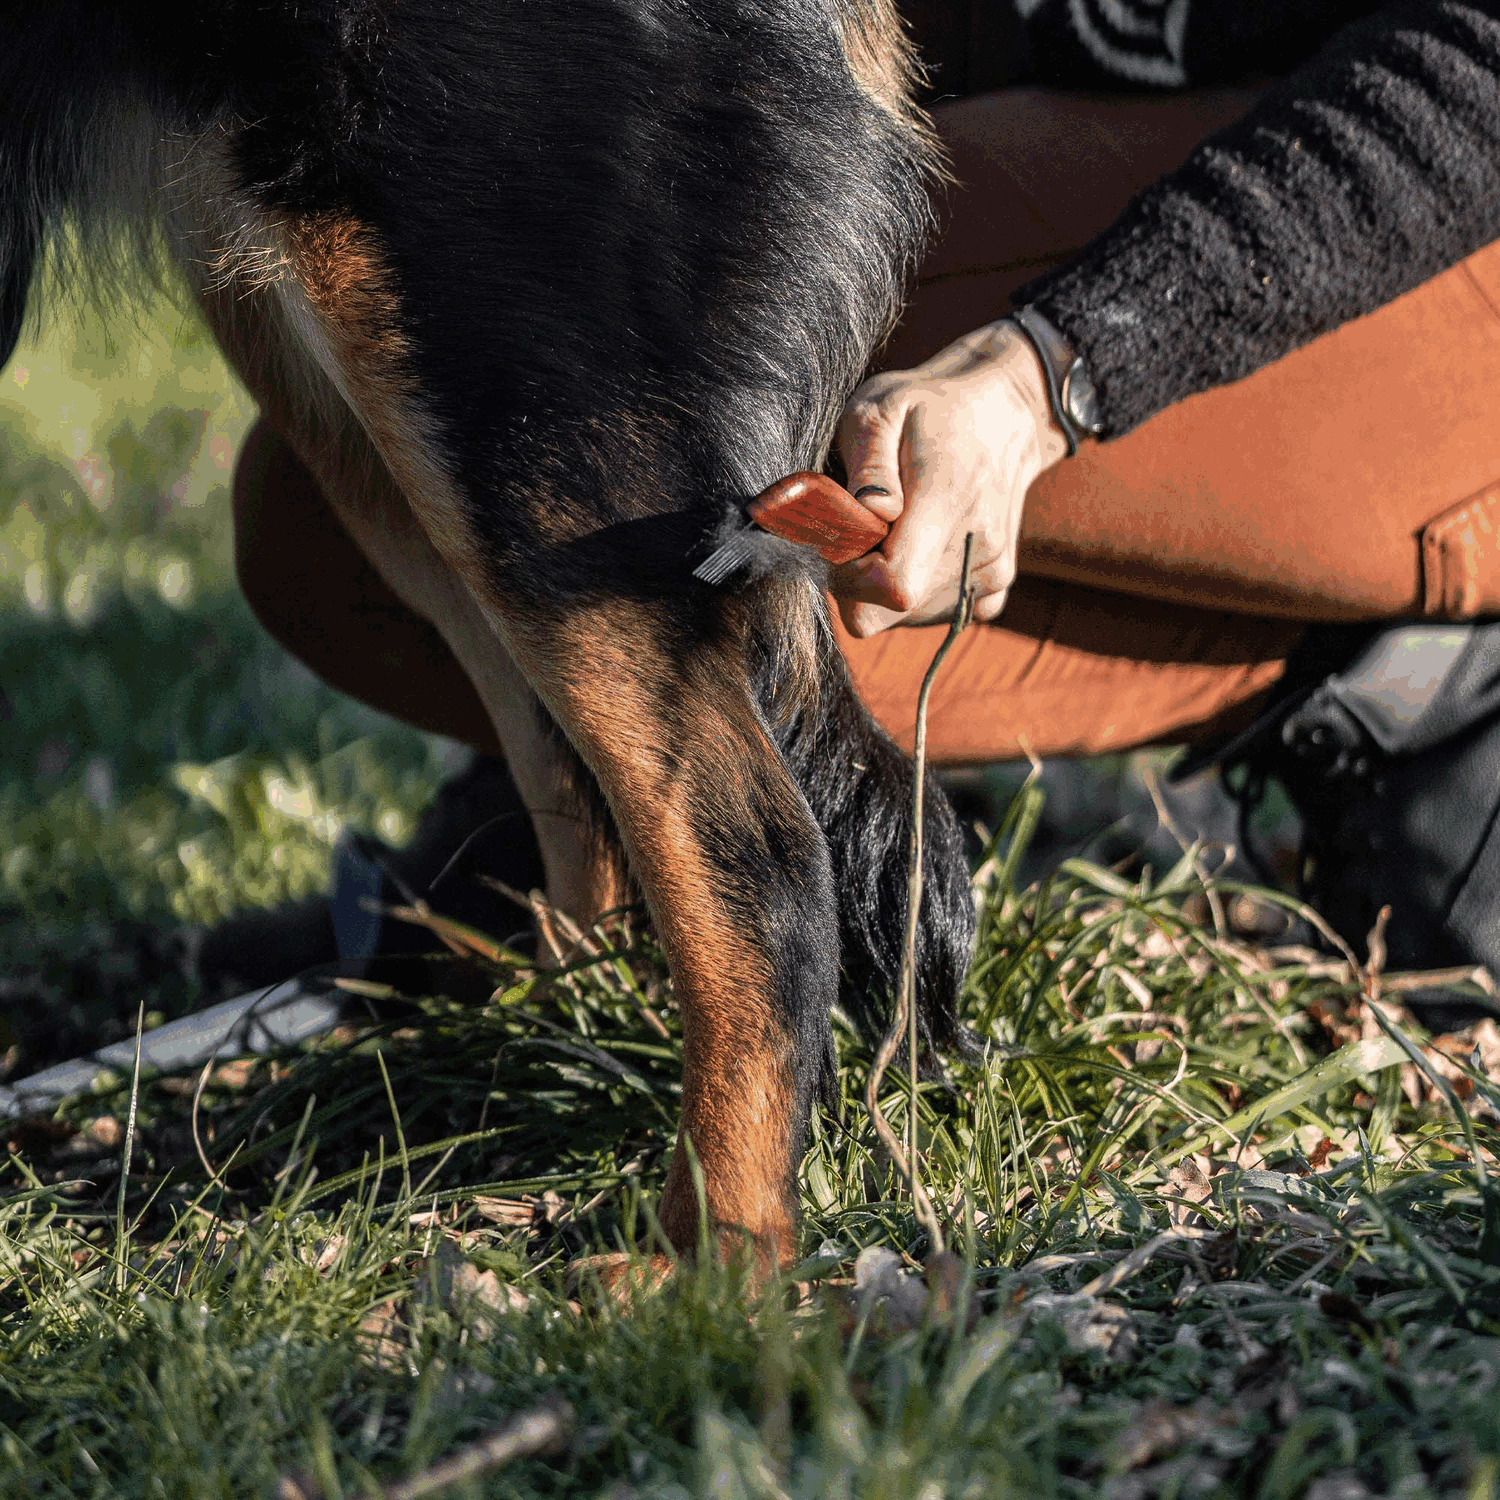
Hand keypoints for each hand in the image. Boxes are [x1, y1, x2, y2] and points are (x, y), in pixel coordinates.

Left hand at [831, 321, 1070, 636]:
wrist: (1003, 413)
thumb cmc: (928, 408)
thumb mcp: (880, 409)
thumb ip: (868, 464)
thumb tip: (869, 512)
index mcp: (944, 504)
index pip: (892, 588)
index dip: (851, 579)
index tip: (845, 541)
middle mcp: (977, 549)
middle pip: (892, 612)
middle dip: (860, 582)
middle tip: (865, 530)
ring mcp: (992, 572)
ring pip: (909, 618)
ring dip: (887, 585)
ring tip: (897, 529)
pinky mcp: (996, 586)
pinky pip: (937, 616)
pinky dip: (917, 593)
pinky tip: (919, 548)